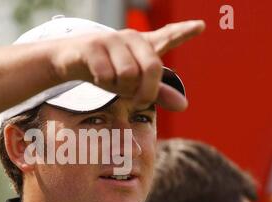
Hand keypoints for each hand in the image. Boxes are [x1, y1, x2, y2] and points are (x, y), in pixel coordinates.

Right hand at [50, 20, 204, 110]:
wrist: (70, 61)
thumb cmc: (106, 71)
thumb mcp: (133, 85)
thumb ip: (157, 93)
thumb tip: (184, 106)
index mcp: (144, 46)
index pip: (168, 37)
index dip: (184, 32)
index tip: (201, 26)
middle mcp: (131, 38)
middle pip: (152, 68)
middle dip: (145, 91)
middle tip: (137, 101)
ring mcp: (113, 40)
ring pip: (128, 74)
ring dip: (119, 87)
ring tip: (110, 81)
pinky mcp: (94, 46)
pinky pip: (107, 75)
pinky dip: (102, 83)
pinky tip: (95, 74)